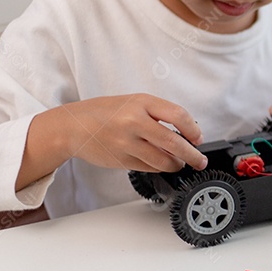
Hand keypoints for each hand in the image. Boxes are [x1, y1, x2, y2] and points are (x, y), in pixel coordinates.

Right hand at [18, 94, 205, 190]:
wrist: (71, 126)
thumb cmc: (104, 112)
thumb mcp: (133, 102)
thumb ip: (158, 114)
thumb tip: (186, 133)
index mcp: (141, 103)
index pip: (178, 115)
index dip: (193, 130)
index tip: (198, 138)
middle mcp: (134, 122)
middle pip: (174, 143)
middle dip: (192, 155)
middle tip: (200, 160)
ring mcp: (127, 143)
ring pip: (163, 161)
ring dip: (176, 164)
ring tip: (179, 163)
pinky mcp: (122, 160)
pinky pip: (149, 168)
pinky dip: (159, 168)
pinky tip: (160, 164)